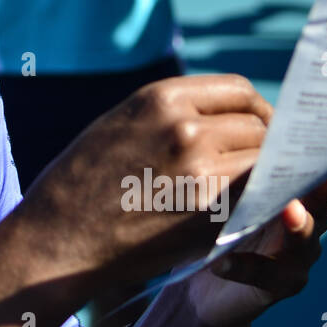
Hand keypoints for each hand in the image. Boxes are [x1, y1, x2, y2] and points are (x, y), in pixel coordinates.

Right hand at [14, 74, 272, 294]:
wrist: (59, 237)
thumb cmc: (83, 181)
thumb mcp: (122, 123)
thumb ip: (173, 113)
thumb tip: (227, 117)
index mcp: (161, 98)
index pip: (238, 90)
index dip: (257, 108)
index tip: (261, 125)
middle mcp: (186, 128)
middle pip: (257, 125)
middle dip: (267, 143)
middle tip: (264, 162)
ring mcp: (201, 171)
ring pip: (263, 161)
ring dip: (264, 173)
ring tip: (254, 186)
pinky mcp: (208, 214)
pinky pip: (254, 197)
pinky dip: (259, 199)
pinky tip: (248, 206)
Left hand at [184, 148, 326, 326]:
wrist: (205, 281)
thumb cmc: (220, 221)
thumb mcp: (231, 187)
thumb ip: (245, 162)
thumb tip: (243, 116)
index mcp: (298, 191)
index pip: (316, 167)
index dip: (325, 152)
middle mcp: (306, 221)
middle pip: (322, 199)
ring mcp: (296, 256)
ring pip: (303, 239)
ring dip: (297, 224)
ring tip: (288, 210)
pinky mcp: (276, 286)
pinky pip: (265, 277)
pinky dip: (243, 267)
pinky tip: (222, 263)